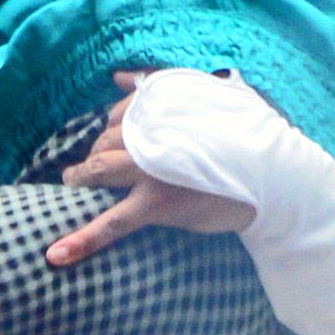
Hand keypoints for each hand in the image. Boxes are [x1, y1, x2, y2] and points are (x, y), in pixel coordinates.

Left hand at [47, 74, 256, 266]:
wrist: (278, 177)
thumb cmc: (249, 137)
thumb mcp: (210, 98)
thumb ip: (161, 86)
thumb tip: (118, 77)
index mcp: (165, 105)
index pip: (119, 112)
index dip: (112, 126)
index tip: (113, 138)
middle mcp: (153, 131)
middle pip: (104, 140)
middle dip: (94, 153)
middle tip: (91, 166)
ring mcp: (152, 167)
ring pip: (98, 170)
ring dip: (80, 178)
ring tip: (71, 184)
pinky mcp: (156, 202)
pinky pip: (111, 223)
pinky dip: (82, 240)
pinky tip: (55, 256)